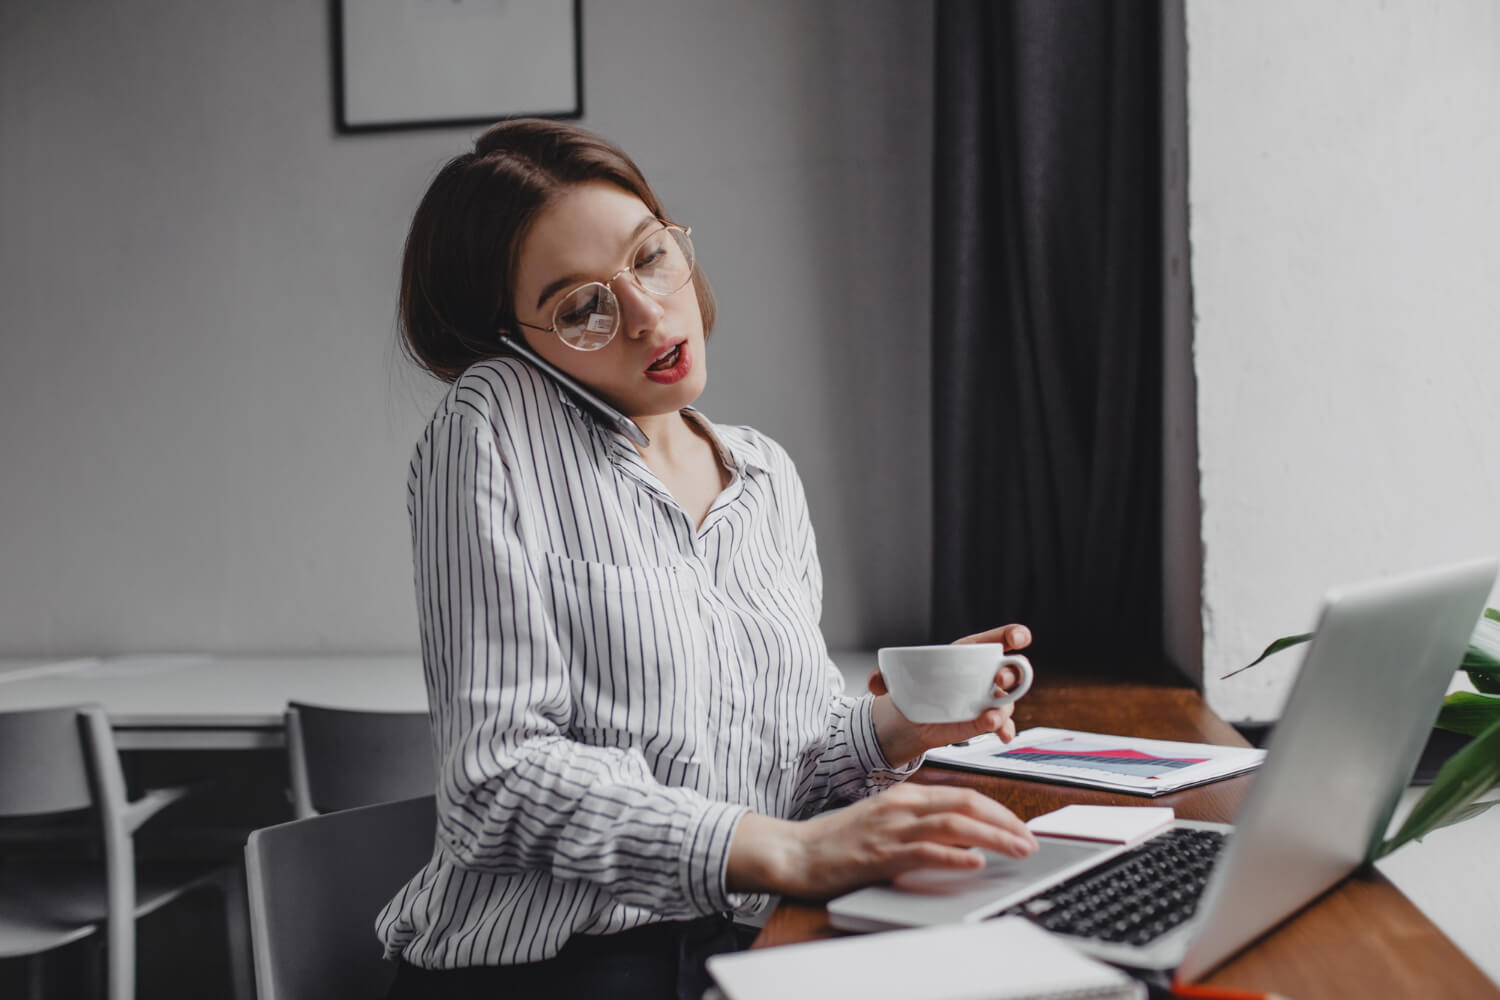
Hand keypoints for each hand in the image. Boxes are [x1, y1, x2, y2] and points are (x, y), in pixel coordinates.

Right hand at [726, 785, 1038, 899]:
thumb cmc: (838, 841)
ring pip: (954, 824)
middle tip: (1031, 839)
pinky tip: (975, 863)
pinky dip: (954, 857)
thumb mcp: (884, 821)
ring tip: (1019, 849)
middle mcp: (902, 805)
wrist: (795, 851)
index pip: (964, 795)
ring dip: (993, 837)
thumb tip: (963, 838)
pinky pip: (925, 852)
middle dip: (1005, 821)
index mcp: (905, 795)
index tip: (1020, 826)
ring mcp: (892, 828)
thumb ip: (920, 824)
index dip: (998, 810)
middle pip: (966, 804)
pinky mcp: (881, 853)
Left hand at [868, 623, 1032, 765]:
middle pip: (1010, 670)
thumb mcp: (894, 678)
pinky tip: (1001, 734)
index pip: (997, 640)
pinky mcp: (982, 722)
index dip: (1013, 634)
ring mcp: (986, 700)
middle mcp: (984, 676)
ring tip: (991, 716)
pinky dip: (1003, 729)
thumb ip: (882, 676)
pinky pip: (1001, 725)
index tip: (1020, 637)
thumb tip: (875, 681)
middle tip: (999, 678)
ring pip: (1007, 701)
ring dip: (1004, 708)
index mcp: (968, 654)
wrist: (908, 719)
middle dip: (1012, 672)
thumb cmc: (912, 687)